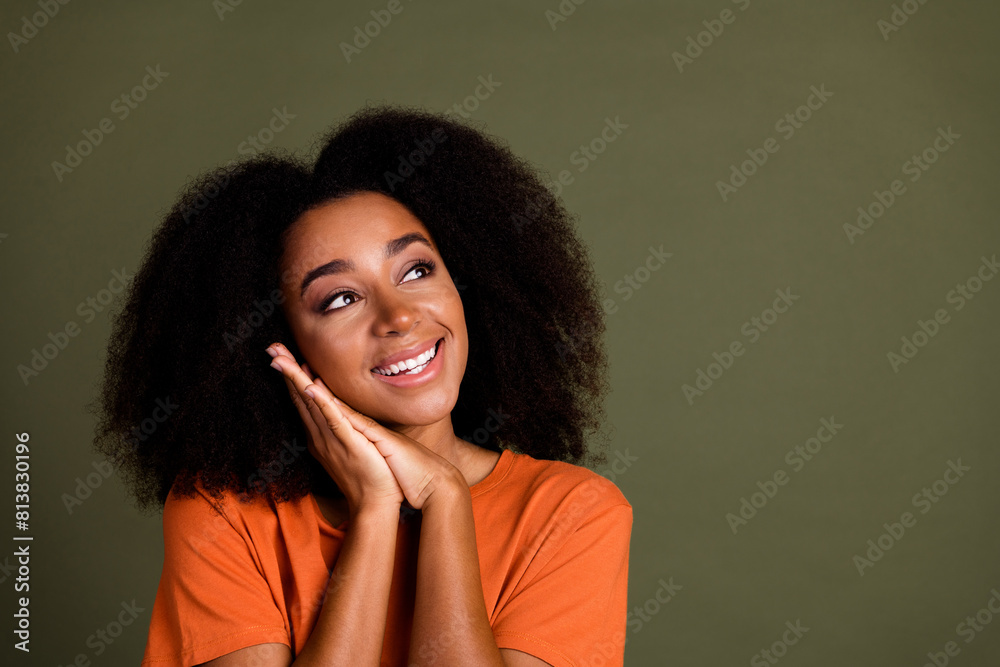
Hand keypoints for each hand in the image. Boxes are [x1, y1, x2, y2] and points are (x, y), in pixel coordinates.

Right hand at [267, 343, 403, 515]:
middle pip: (300, 397)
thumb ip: (338, 429)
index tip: (281, 355)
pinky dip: (320, 401)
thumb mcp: (349, 448)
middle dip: (286, 371)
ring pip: (310, 403)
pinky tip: (309, 385)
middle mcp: (321, 435)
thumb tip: (333, 409)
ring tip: (281, 358)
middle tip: (271, 347)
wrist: (375, 505)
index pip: (303, 400)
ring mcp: (332, 439)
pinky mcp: (349, 442)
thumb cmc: (368, 478)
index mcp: (322, 435)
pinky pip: (332, 419)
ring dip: (295, 379)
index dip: (292, 376)